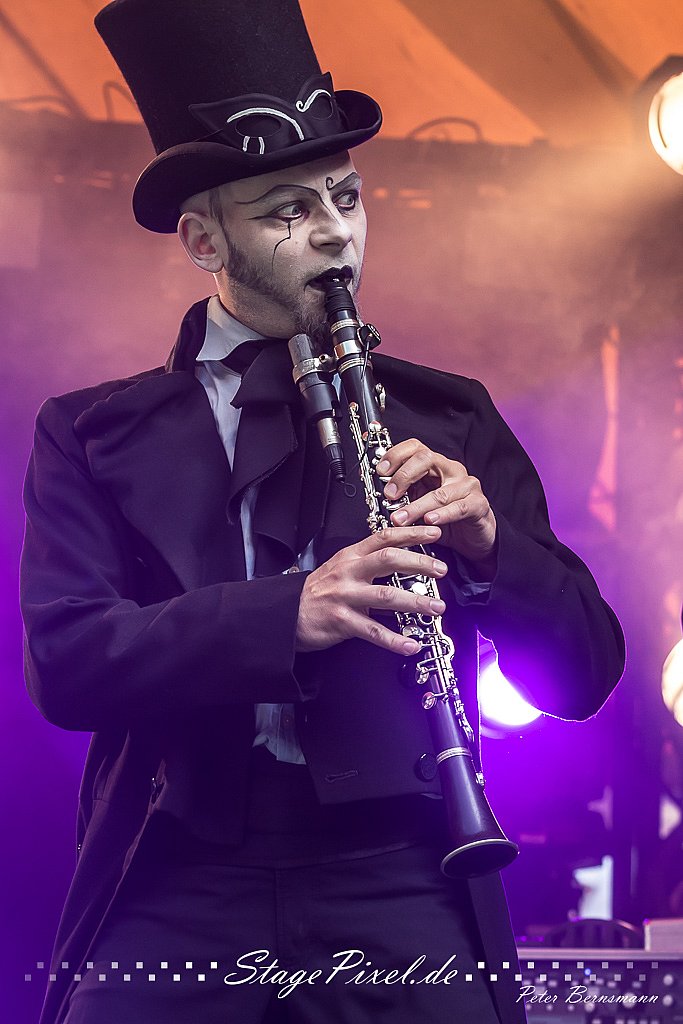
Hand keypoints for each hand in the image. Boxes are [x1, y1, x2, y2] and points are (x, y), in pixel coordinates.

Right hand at [296, 525, 447, 654]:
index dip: (411, 534)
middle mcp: (349, 572)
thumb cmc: (318, 592)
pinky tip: (411, 645)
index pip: (384, 537)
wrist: (287, 614)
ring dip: (415, 602)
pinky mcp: (342, 621)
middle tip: (441, 569)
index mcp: (351, 556)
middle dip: (419, 563)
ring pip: (386, 596)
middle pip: (388, 559)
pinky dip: (394, 640)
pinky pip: (373, 631)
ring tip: (436, 608)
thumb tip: (402, 560)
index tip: (434, 534)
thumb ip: (369, 563)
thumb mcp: (341, 568)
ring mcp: (345, 596)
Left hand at [376, 439, 496, 571]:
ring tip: (400, 518)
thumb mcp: (419, 502)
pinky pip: (459, 508)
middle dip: (404, 476)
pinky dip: (442, 515)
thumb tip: (378, 491)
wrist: (474, 535)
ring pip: (439, 492)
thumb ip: (404, 494)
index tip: (380, 471)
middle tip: (389, 494)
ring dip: (416, 506)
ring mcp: (467, 486)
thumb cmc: (445, 516)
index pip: (415, 448)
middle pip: (427, 459)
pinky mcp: (478, 504)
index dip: (396, 455)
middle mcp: (451, 470)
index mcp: (435, 465)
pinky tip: (429, 521)